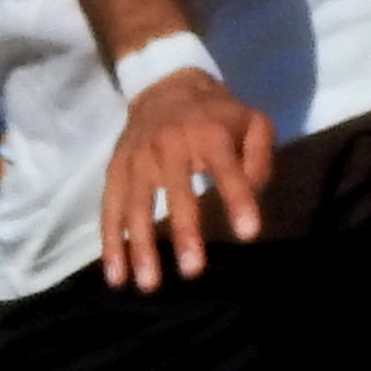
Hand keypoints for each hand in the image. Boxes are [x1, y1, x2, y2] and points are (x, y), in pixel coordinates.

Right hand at [100, 67, 275, 290]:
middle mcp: (169, 146)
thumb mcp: (252, 121)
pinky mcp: (115, 170)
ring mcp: (138, 160)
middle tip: (193, 271)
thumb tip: (254, 195)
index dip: (238, 200)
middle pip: (176, 192)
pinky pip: (110, 209)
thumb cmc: (216, 114)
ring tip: (148, 285)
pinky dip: (111, 243)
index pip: (227, 170)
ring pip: (137, 206)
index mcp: (208, 134)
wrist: (164, 85)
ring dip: (141, 247)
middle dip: (184, 232)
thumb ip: (260, 157)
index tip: (248, 234)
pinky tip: (116, 275)